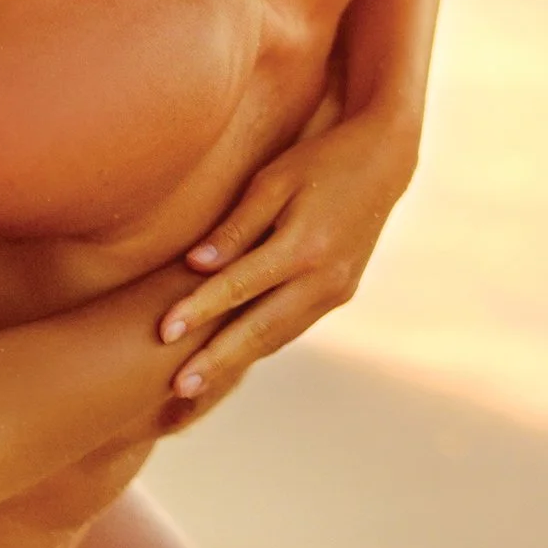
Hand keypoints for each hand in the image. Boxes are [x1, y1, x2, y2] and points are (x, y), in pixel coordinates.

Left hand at [155, 112, 418, 399]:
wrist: (384, 160)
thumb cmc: (321, 161)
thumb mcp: (275, 180)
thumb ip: (237, 226)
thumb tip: (195, 265)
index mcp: (306, 245)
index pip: (240, 286)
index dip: (199, 310)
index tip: (163, 332)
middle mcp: (326, 277)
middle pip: (261, 327)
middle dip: (217, 359)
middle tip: (178, 387)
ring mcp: (338, 290)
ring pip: (279, 335)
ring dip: (238, 360)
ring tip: (197, 383)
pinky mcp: (342, 293)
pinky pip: (294, 325)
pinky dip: (263, 343)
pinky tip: (235, 354)